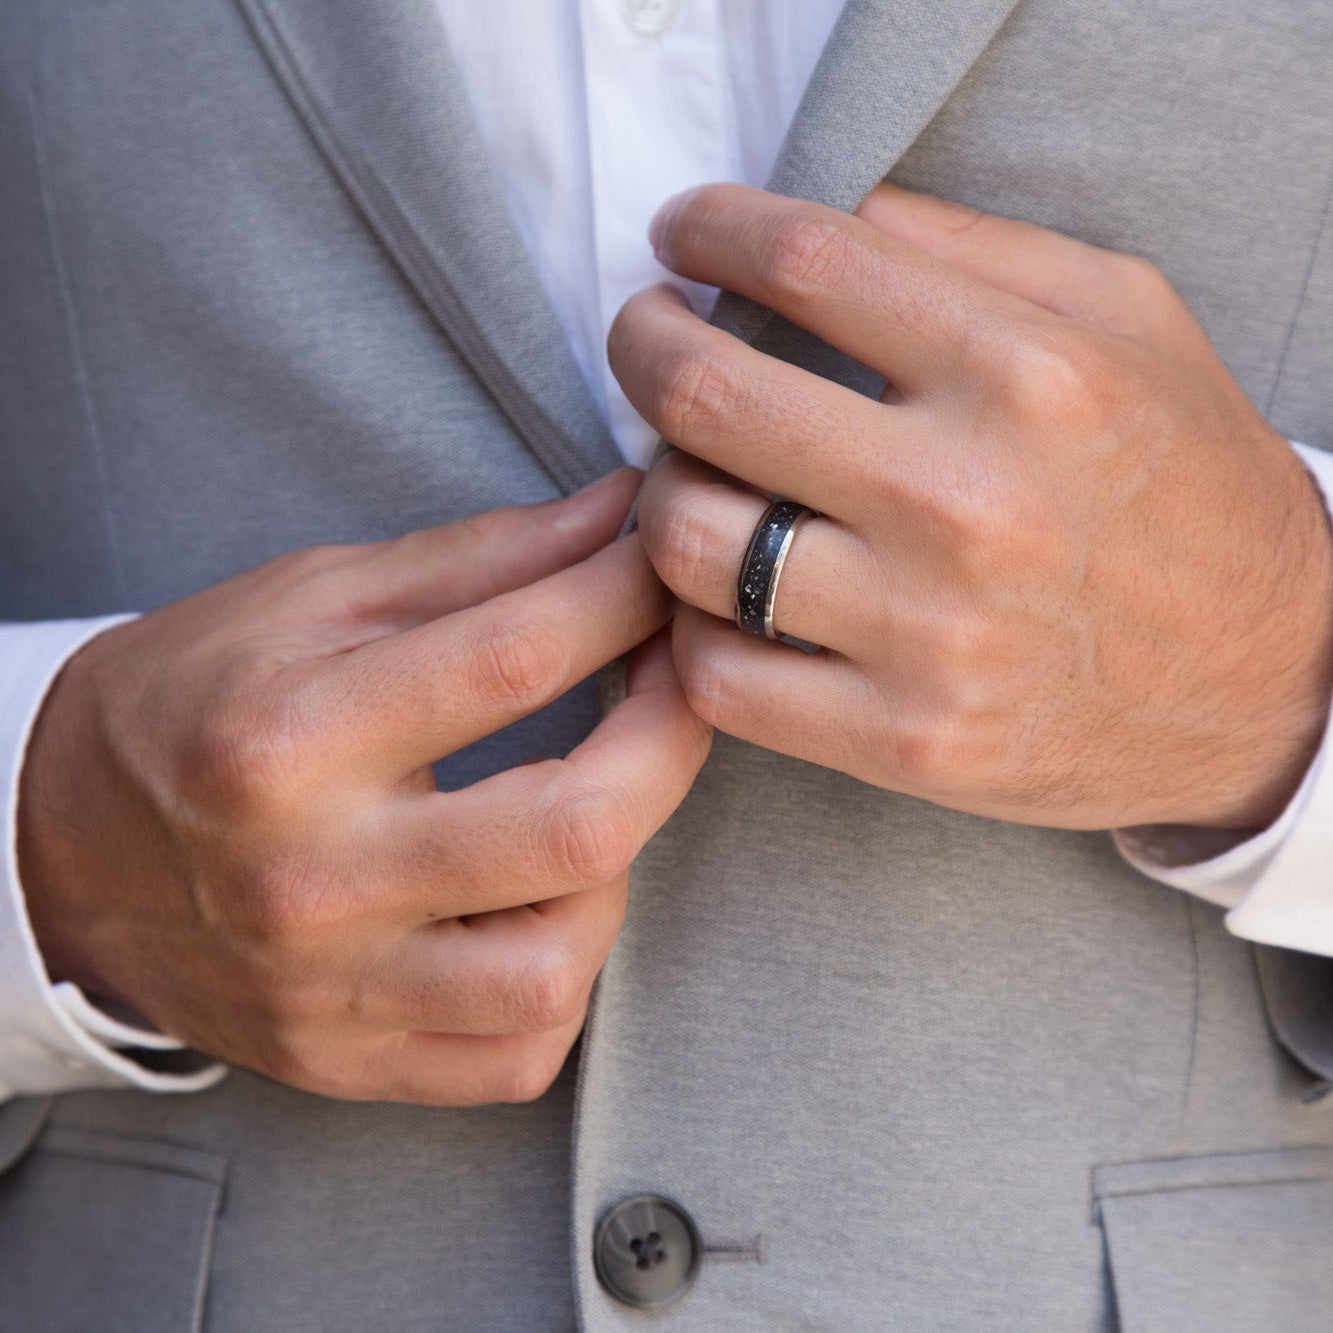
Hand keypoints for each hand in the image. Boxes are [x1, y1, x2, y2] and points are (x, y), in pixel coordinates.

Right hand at [19, 469, 710, 1103]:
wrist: (65, 850)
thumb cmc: (191, 702)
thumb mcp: (311, 599)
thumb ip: (479, 560)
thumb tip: (616, 519)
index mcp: (289, 738)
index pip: (517, 658)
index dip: (627, 600)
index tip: (664, 573)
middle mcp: (314, 878)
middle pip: (575, 827)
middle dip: (672, 736)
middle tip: (678, 682)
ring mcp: (335, 989)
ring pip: (560, 963)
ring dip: (618, 867)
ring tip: (592, 804)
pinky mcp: (349, 1060)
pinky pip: (518, 1054)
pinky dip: (565, 975)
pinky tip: (543, 904)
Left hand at [611, 182, 1332, 831]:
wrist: (1269, 677)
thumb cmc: (1187, 485)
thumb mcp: (1128, 321)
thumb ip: (975, 250)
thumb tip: (827, 221)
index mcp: (1028, 373)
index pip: (805, 261)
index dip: (710, 231)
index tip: (681, 234)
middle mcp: (968, 501)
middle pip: (709, 395)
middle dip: (642, 346)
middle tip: (646, 338)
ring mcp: (928, 634)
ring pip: (689, 542)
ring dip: (656, 491)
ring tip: (685, 472)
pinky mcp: (905, 739)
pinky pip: (719, 676)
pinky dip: (687, 626)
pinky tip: (717, 592)